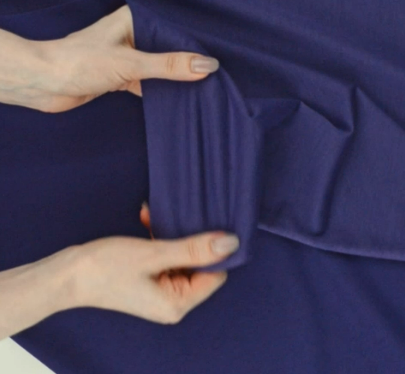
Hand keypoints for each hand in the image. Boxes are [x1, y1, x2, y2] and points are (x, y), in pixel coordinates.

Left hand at [0, 5, 218, 111]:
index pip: (172, 33)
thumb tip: (206, 66)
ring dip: (172, 81)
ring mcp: (125, 57)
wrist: (44, 84)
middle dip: (184, 66)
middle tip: (210, 80)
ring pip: (157, 69)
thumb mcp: (131, 63)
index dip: (192, 48)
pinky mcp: (119, 76)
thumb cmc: (80, 62)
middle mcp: (130, 36)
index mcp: (133, 20)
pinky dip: (158, 92)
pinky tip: (175, 100)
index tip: (213, 64)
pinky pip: (146, 83)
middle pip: (166, 51)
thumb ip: (168, 66)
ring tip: (198, 91)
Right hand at [74, 206, 238, 323]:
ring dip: (171, 234)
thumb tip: (232, 243)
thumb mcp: (154, 254)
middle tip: (178, 214)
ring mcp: (160, 290)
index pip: (215, 275)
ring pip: (181, 256)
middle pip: (198, 265)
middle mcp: (172, 301)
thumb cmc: (107, 267)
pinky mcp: (149, 279)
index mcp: (178, 303)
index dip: (214, 250)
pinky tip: (147, 218)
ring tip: (153, 215)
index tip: (208, 223)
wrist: (67, 274)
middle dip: (188, 238)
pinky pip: (164, 256)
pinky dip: (159, 238)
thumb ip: (193, 249)